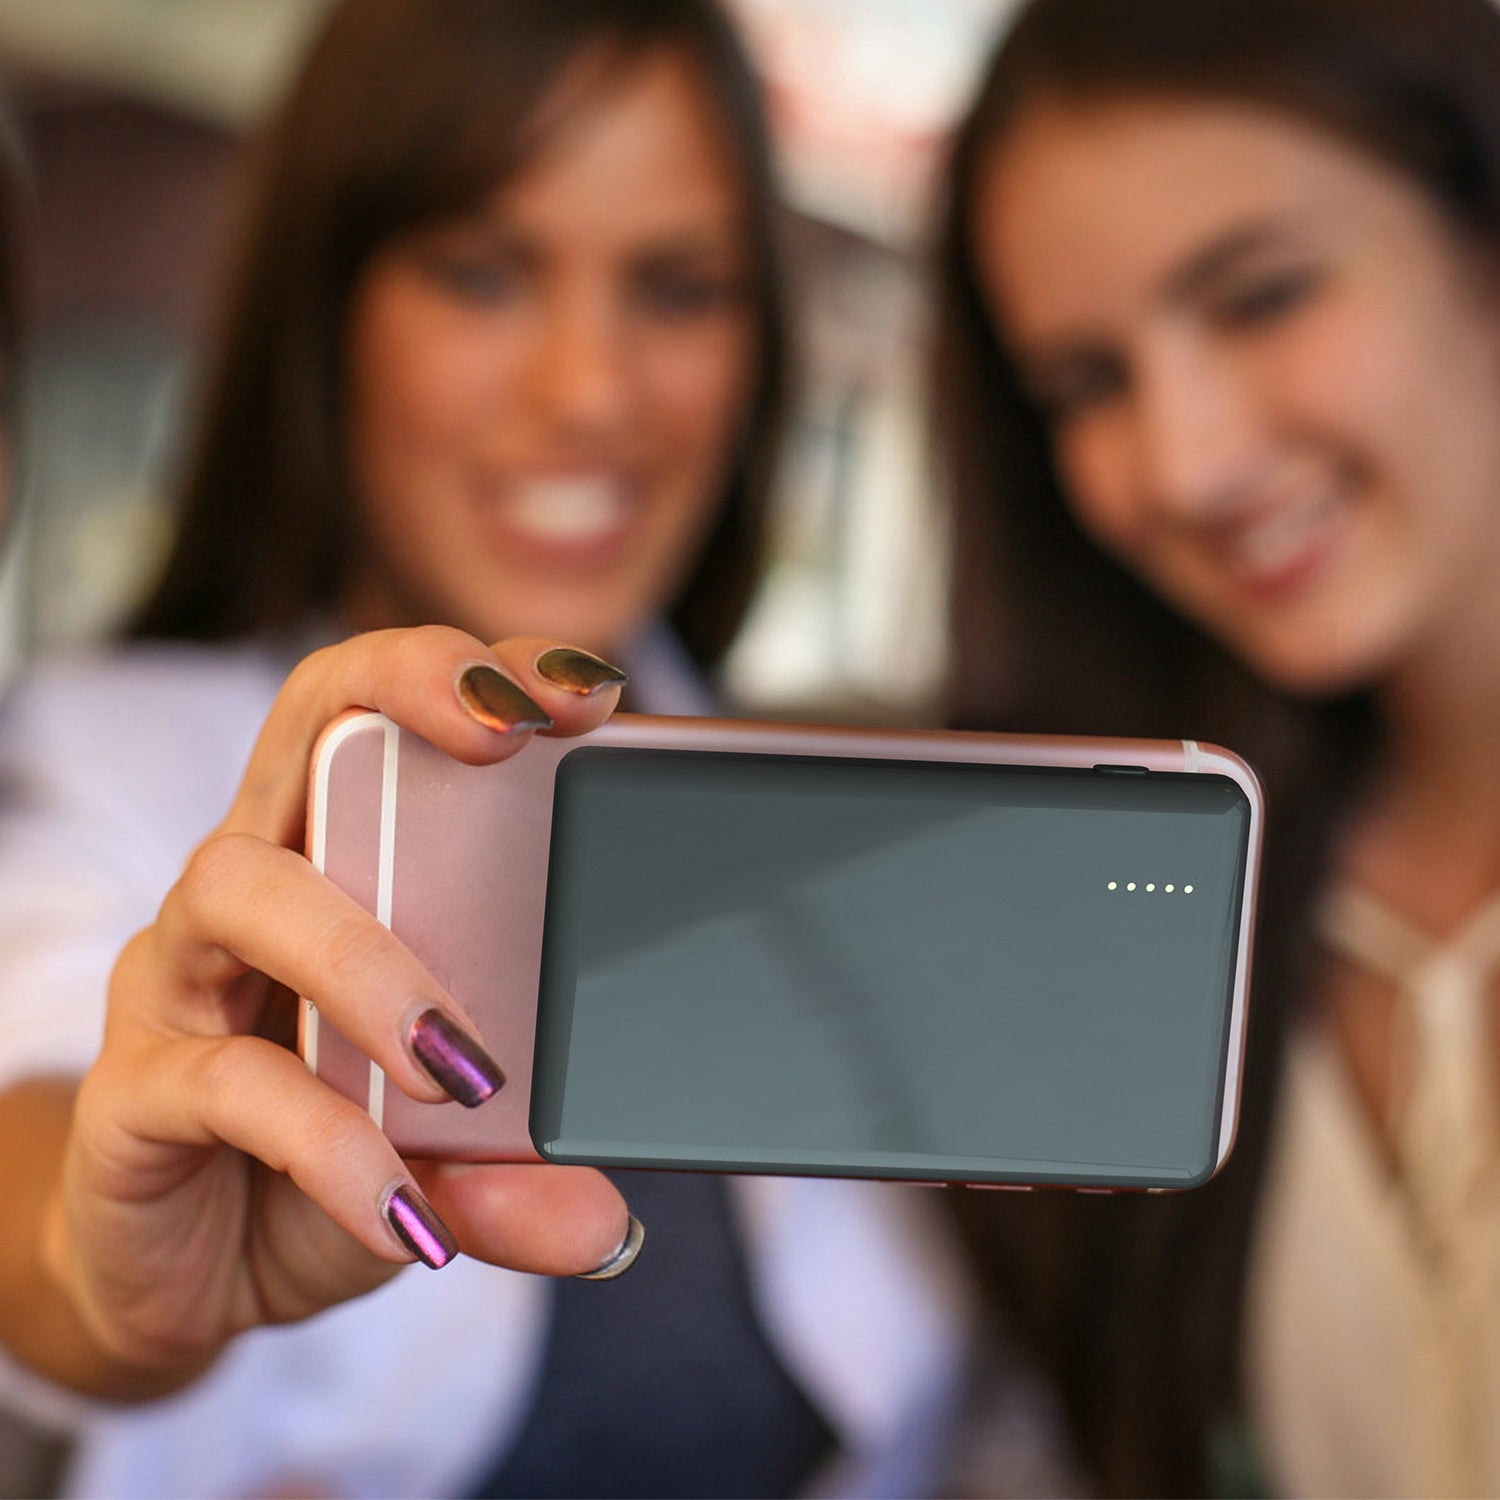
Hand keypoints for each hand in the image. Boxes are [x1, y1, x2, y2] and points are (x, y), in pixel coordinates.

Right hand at [43, 628, 632, 1389]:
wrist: (198, 1276)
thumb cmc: (337, 1154)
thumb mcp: (452, 1150)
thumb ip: (522, 1169)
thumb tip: (604, 1217)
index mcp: (342, 862)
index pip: (392, 715)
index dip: (475, 673)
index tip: (586, 696)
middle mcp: (256, 890)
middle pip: (309, 723)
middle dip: (409, 691)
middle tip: (510, 734)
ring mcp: (183, 980)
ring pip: (246, 888)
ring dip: (370, 963)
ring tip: (463, 1066)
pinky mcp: (134, 1094)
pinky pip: (223, 1086)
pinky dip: (329, 1146)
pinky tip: (406, 1215)